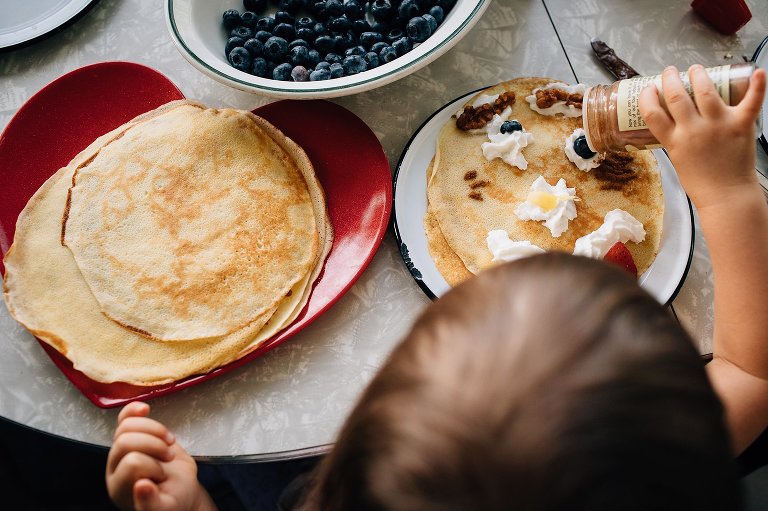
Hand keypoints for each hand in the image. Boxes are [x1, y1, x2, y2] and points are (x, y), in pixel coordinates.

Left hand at [106, 402, 214, 510]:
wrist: (180, 489)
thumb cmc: (173, 501)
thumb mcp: (165, 508)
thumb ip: (151, 503)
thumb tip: (141, 485)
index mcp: (119, 487)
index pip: (131, 463)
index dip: (152, 465)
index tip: (163, 478)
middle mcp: (115, 467)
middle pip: (125, 441)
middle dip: (154, 446)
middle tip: (168, 458)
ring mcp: (122, 449)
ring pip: (127, 426)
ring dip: (155, 430)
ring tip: (168, 443)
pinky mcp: (132, 434)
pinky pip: (125, 417)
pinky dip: (134, 410)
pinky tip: (144, 409)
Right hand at [638, 64, 765, 209]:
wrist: (727, 196)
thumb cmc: (701, 183)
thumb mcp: (677, 160)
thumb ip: (675, 139)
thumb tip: (672, 121)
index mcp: (674, 141)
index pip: (652, 113)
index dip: (647, 97)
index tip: (648, 89)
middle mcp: (693, 131)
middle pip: (676, 97)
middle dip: (670, 79)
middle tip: (670, 72)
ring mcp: (718, 126)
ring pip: (706, 91)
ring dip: (699, 75)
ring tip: (696, 69)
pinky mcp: (741, 126)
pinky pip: (751, 103)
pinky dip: (758, 86)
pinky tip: (758, 71)